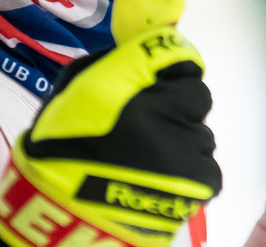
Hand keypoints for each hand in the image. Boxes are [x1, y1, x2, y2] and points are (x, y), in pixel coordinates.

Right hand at [0, 0, 219, 246]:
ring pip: (201, 132)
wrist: (56, 221)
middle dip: (178, 104)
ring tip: (150, 159)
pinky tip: (161, 179)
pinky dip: (189, 171)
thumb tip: (143, 45)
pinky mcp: (198, 183)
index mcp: (124, 86)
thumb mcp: (70, 92)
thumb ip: (110, 63)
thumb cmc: (56, 153)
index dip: (172, 59)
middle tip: (154, 121)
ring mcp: (184, 149)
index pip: (171, 50)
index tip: (167, 68)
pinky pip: (208, 165)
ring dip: (182, 140)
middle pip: (195, 93)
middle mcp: (161, 112)